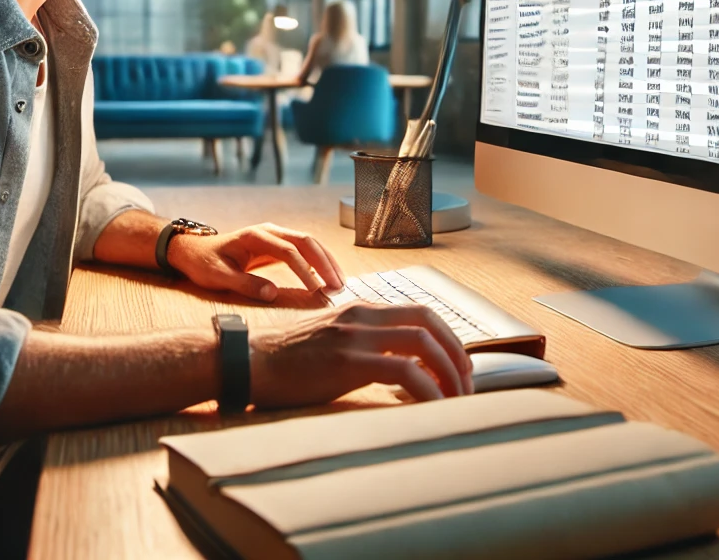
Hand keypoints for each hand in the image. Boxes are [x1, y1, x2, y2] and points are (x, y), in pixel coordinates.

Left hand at [167, 222, 345, 300]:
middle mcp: (269, 231)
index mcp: (255, 236)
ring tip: (339, 283)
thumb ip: (245, 284)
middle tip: (338, 286)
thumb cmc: (205, 263)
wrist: (194, 250)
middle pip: (305, 241)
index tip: (316, 290)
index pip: (287, 251)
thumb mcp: (219, 277)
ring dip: (325, 261)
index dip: (304, 270)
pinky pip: (303, 249)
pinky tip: (327, 276)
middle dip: (324, 263)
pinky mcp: (277, 243)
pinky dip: (318, 261)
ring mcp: (275, 235)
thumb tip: (272, 294)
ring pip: (308, 242)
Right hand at [250, 303, 472, 406]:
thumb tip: (401, 369)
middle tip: (468, 384)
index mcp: (361, 309)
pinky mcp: (347, 361)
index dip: (448, 336)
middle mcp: (363, 315)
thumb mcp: (333, 343)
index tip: (460, 364)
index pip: (420, 311)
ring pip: (423, 343)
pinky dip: (428, 390)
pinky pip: (403, 372)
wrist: (250, 362)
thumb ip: (365, 345)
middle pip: (429, 322)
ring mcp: (355, 336)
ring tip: (458, 400)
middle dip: (457, 354)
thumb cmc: (288, 361)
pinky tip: (434, 407)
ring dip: (449, 373)